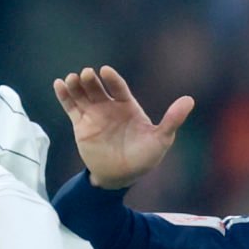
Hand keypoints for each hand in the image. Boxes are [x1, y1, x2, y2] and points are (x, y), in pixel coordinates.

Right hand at [52, 65, 194, 189]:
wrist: (121, 177)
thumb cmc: (144, 158)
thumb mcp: (161, 139)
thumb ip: (172, 120)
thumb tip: (189, 100)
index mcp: (128, 106)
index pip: (118, 87)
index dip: (112, 79)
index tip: (105, 71)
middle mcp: (109, 107)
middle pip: (97, 88)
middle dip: (91, 81)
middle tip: (86, 74)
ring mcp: (94, 115)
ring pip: (82, 95)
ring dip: (76, 85)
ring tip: (71, 78)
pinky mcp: (81, 126)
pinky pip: (71, 108)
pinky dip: (64, 96)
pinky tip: (58, 84)